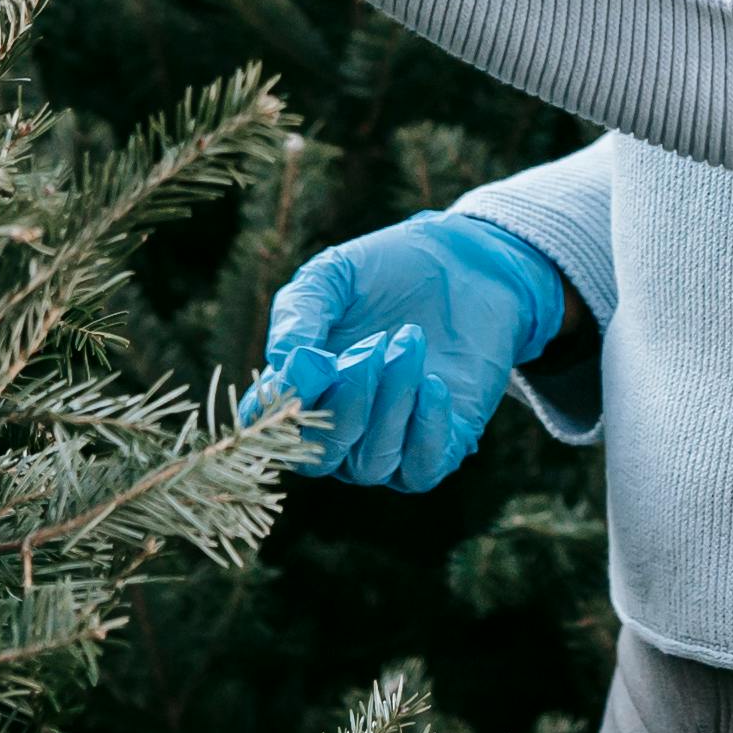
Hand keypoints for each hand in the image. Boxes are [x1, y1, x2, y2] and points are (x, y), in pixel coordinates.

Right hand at [243, 213, 568, 491]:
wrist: (466, 261)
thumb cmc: (388, 271)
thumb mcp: (335, 275)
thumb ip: (301, 311)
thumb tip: (283, 359)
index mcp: (300, 390)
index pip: (266, 424)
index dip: (279, 405)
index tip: (313, 359)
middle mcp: (337, 428)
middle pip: (320, 455)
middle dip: (348, 400)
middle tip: (374, 343)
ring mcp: (387, 442)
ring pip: (371, 463)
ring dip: (391, 404)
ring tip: (410, 341)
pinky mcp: (441, 445)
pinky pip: (421, 470)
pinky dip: (426, 430)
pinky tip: (435, 382)